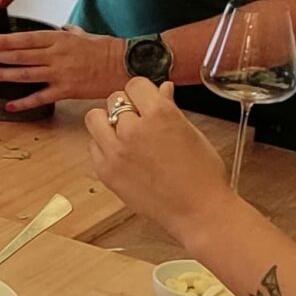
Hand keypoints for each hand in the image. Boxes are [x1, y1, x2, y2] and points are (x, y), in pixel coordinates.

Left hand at [0, 28, 124, 111]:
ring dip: (4, 74)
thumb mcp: (82, 34)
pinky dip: (24, 102)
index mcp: (58, 39)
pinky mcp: (66, 90)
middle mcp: (56, 55)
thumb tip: (62, 28)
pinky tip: (9, 105)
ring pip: (26, 74)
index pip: (26, 38)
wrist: (124, 65)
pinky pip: (41, 97)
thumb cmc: (105, 49)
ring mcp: (60, 73)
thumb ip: (68, 32)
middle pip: (21, 55)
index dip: (5, 40)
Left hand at [85, 78, 228, 237]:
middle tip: (140, 121)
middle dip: (127, 107)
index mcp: (159, 113)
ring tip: (124, 134)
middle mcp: (133, 129)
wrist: (198, 211)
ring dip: (107, 122)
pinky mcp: (106, 172)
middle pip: (114, 99)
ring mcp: (116, 151)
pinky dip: (103, 146)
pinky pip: (93, 146)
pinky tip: (121, 154)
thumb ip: (169, 107)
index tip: (147, 101)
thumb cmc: (202, 174)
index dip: (143, 92)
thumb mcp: (190, 132)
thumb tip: (163, 88)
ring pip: (94, 118)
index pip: (135, 85)